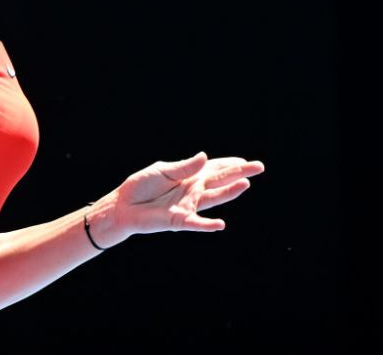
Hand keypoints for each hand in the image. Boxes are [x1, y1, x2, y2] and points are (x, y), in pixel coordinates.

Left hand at [99, 152, 264, 240]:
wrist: (124, 206)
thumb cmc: (142, 186)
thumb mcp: (163, 170)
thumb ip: (185, 167)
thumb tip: (205, 156)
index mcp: (189, 176)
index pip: (214, 169)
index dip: (230, 165)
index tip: (247, 162)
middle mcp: (193, 191)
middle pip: (220, 181)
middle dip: (239, 174)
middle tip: (259, 167)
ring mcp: (188, 206)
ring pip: (213, 198)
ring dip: (229, 192)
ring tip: (245, 185)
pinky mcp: (179, 220)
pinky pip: (196, 223)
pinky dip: (208, 225)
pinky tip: (220, 224)